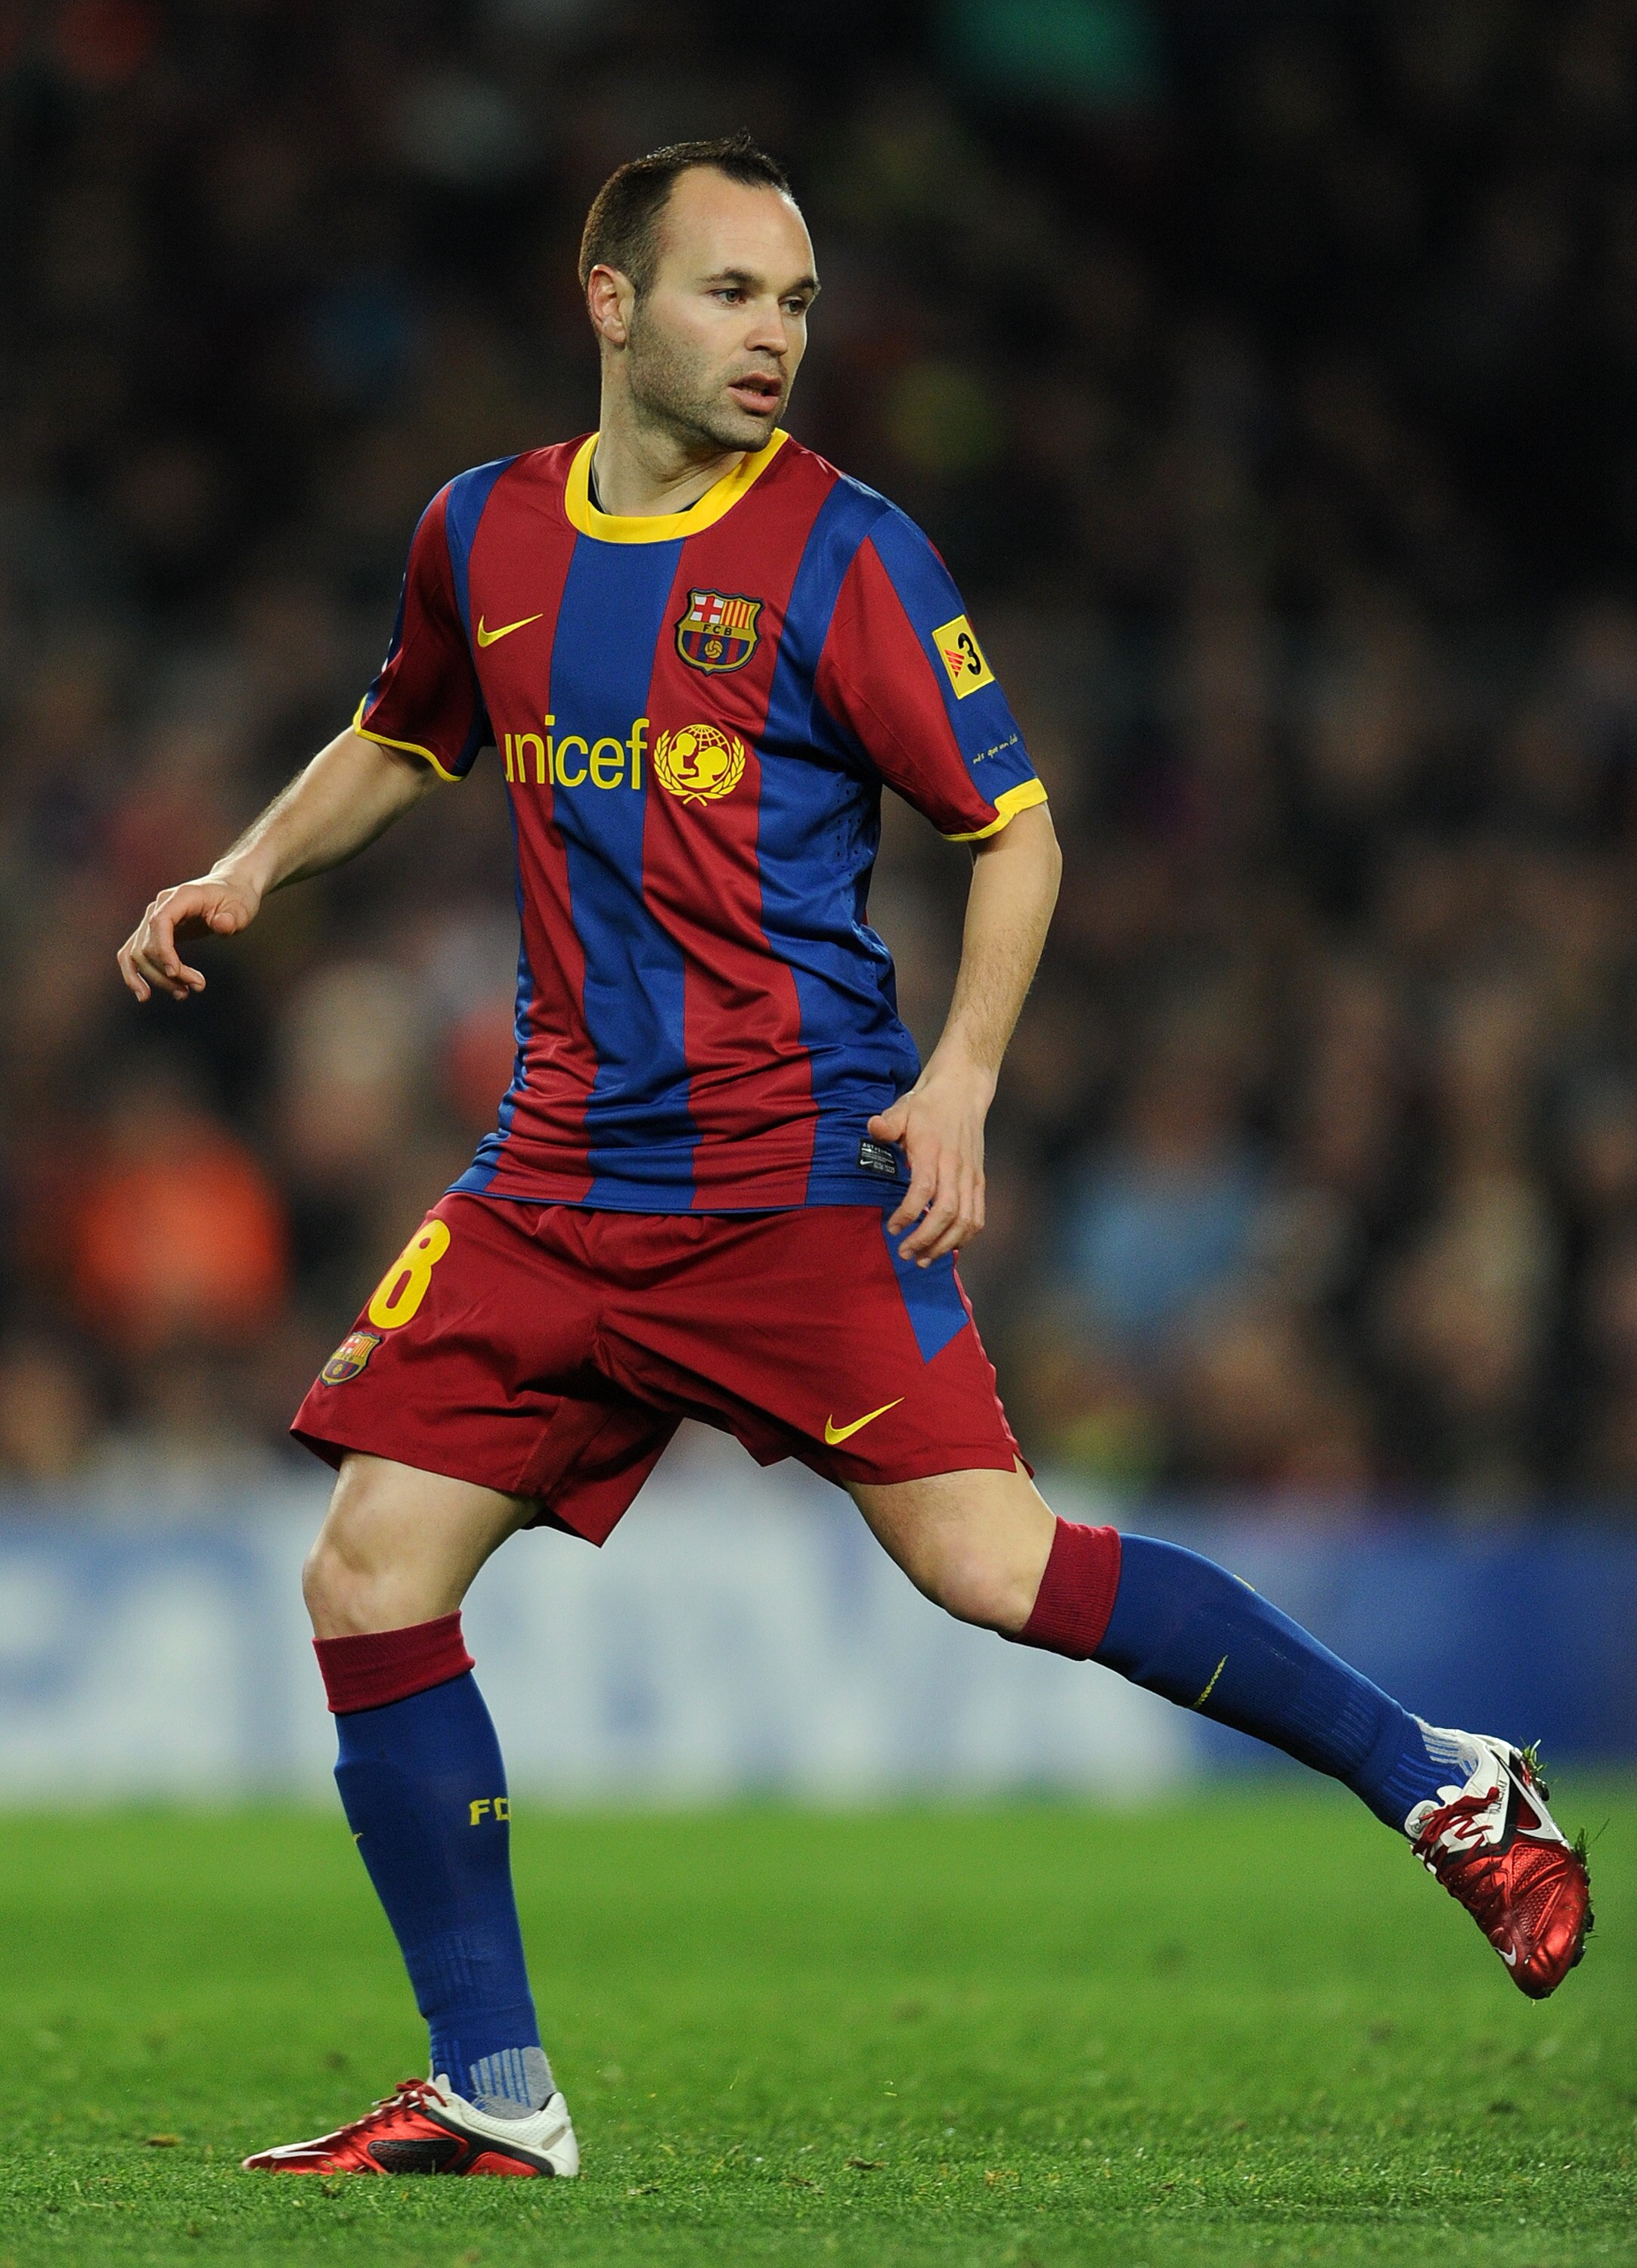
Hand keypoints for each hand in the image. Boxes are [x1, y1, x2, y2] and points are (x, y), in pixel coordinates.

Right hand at [117, 871, 261, 1001]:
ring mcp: (152, 919)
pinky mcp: (153, 932)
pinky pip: (134, 954)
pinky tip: (144, 994)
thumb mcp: (241, 908)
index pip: (159, 923)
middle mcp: (159, 906)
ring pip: (138, 954)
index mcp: (180, 897)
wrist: (230, 890)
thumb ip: (232, 917)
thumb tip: (222, 924)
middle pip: (147, 944)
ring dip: (156, 978)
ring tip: (183, 994)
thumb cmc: (236, 899)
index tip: (176, 973)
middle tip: (198, 986)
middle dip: (169, 972)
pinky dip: (135, 974)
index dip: (163, 950)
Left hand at [870, 1055, 995, 1267]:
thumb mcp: (903, 1108)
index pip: (925, 1189)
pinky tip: (947, 1247)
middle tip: (905, 1253)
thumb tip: (873, 1128)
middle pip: (948, 1212)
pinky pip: (978, 1216)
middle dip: (927, 1238)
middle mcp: (956, 1167)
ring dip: (946, 1244)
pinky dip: (965, 1237)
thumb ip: (888, 1123)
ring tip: (924, 1259)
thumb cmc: (928, 1105)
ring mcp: (971, 1176)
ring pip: (966, 1220)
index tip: (892, 1228)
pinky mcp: (979, 1181)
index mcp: (934, 1151)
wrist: (963, 1093)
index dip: (909, 1213)